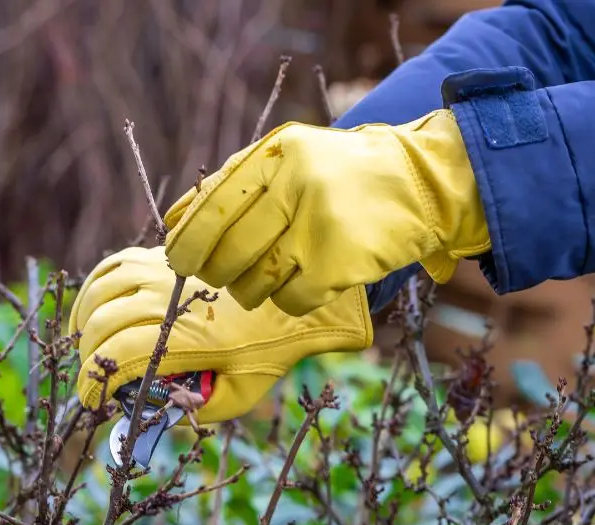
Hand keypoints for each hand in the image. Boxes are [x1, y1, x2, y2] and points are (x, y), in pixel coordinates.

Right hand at [68, 246, 371, 423]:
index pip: (117, 358)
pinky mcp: (165, 255)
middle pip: (101, 325)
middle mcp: (170, 300)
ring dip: (84, 321)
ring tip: (87, 345)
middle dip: (87, 357)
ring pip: (100, 291)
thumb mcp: (237, 396)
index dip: (93, 384)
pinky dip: (95, 288)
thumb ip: (195, 411)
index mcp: (186, 338)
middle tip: (95, 379)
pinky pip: (113, 265)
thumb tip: (151, 416)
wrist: (293, 303)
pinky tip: (96, 309)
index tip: (92, 403)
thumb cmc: (267, 354)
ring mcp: (165, 272)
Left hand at [162, 109, 489, 316]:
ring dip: (250, 290)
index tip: (178, 260)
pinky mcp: (341, 262)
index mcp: (275, 153)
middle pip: (229, 250)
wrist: (422, 181)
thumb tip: (172, 221)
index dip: (188, 240)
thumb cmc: (340, 174)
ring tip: (264, 277)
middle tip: (217, 276)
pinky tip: (299, 285)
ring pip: (255, 281)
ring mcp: (319, 225)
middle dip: (215, 272)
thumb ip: (232, 183)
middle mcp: (296, 184)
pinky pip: (290, 300)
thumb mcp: (288, 157)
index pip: (213, 206)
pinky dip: (286, 301)